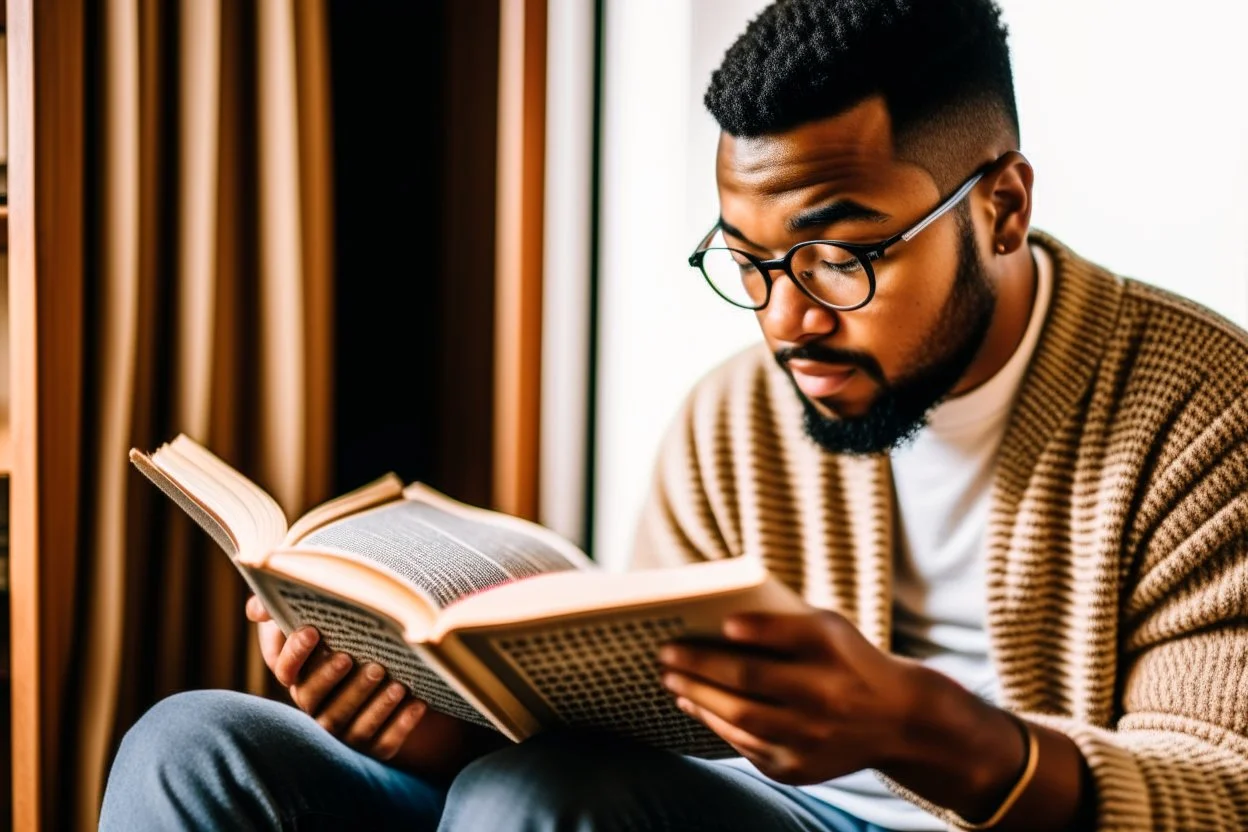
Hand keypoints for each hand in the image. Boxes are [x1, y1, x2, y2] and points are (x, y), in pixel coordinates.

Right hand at [246, 594, 425, 760]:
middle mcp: (316, 707)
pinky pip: (383, 743)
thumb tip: (257, 608)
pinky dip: (401, 725)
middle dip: (335, 679)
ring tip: (396, 683)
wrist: (387, 661)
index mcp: (298, 676)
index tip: (312, 630)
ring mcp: (343, 730)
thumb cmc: (344, 633)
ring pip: (352, 726)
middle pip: (317, 700)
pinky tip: (418, 702)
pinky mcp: (372, 745)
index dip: (296, 652)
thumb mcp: (313, 616)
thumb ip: (283, 609)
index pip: (285, 669)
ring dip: (374, 706)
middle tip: (356, 659)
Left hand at [658, 609, 925, 784]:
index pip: (788, 637)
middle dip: (700, 667)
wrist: (897, 720)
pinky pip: (746, 746)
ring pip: (741, 719)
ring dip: (698, 699)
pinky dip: (717, 724)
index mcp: (833, 654)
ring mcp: (812, 740)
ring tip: (672, 681)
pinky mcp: (799, 770)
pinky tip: (696, 705)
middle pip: (750, 682)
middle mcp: (825, 698)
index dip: (756, 630)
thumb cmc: (848, 660)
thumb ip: (782, 622)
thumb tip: (719, 623)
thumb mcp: (829, 629)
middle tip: (665, 655)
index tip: (723, 623)